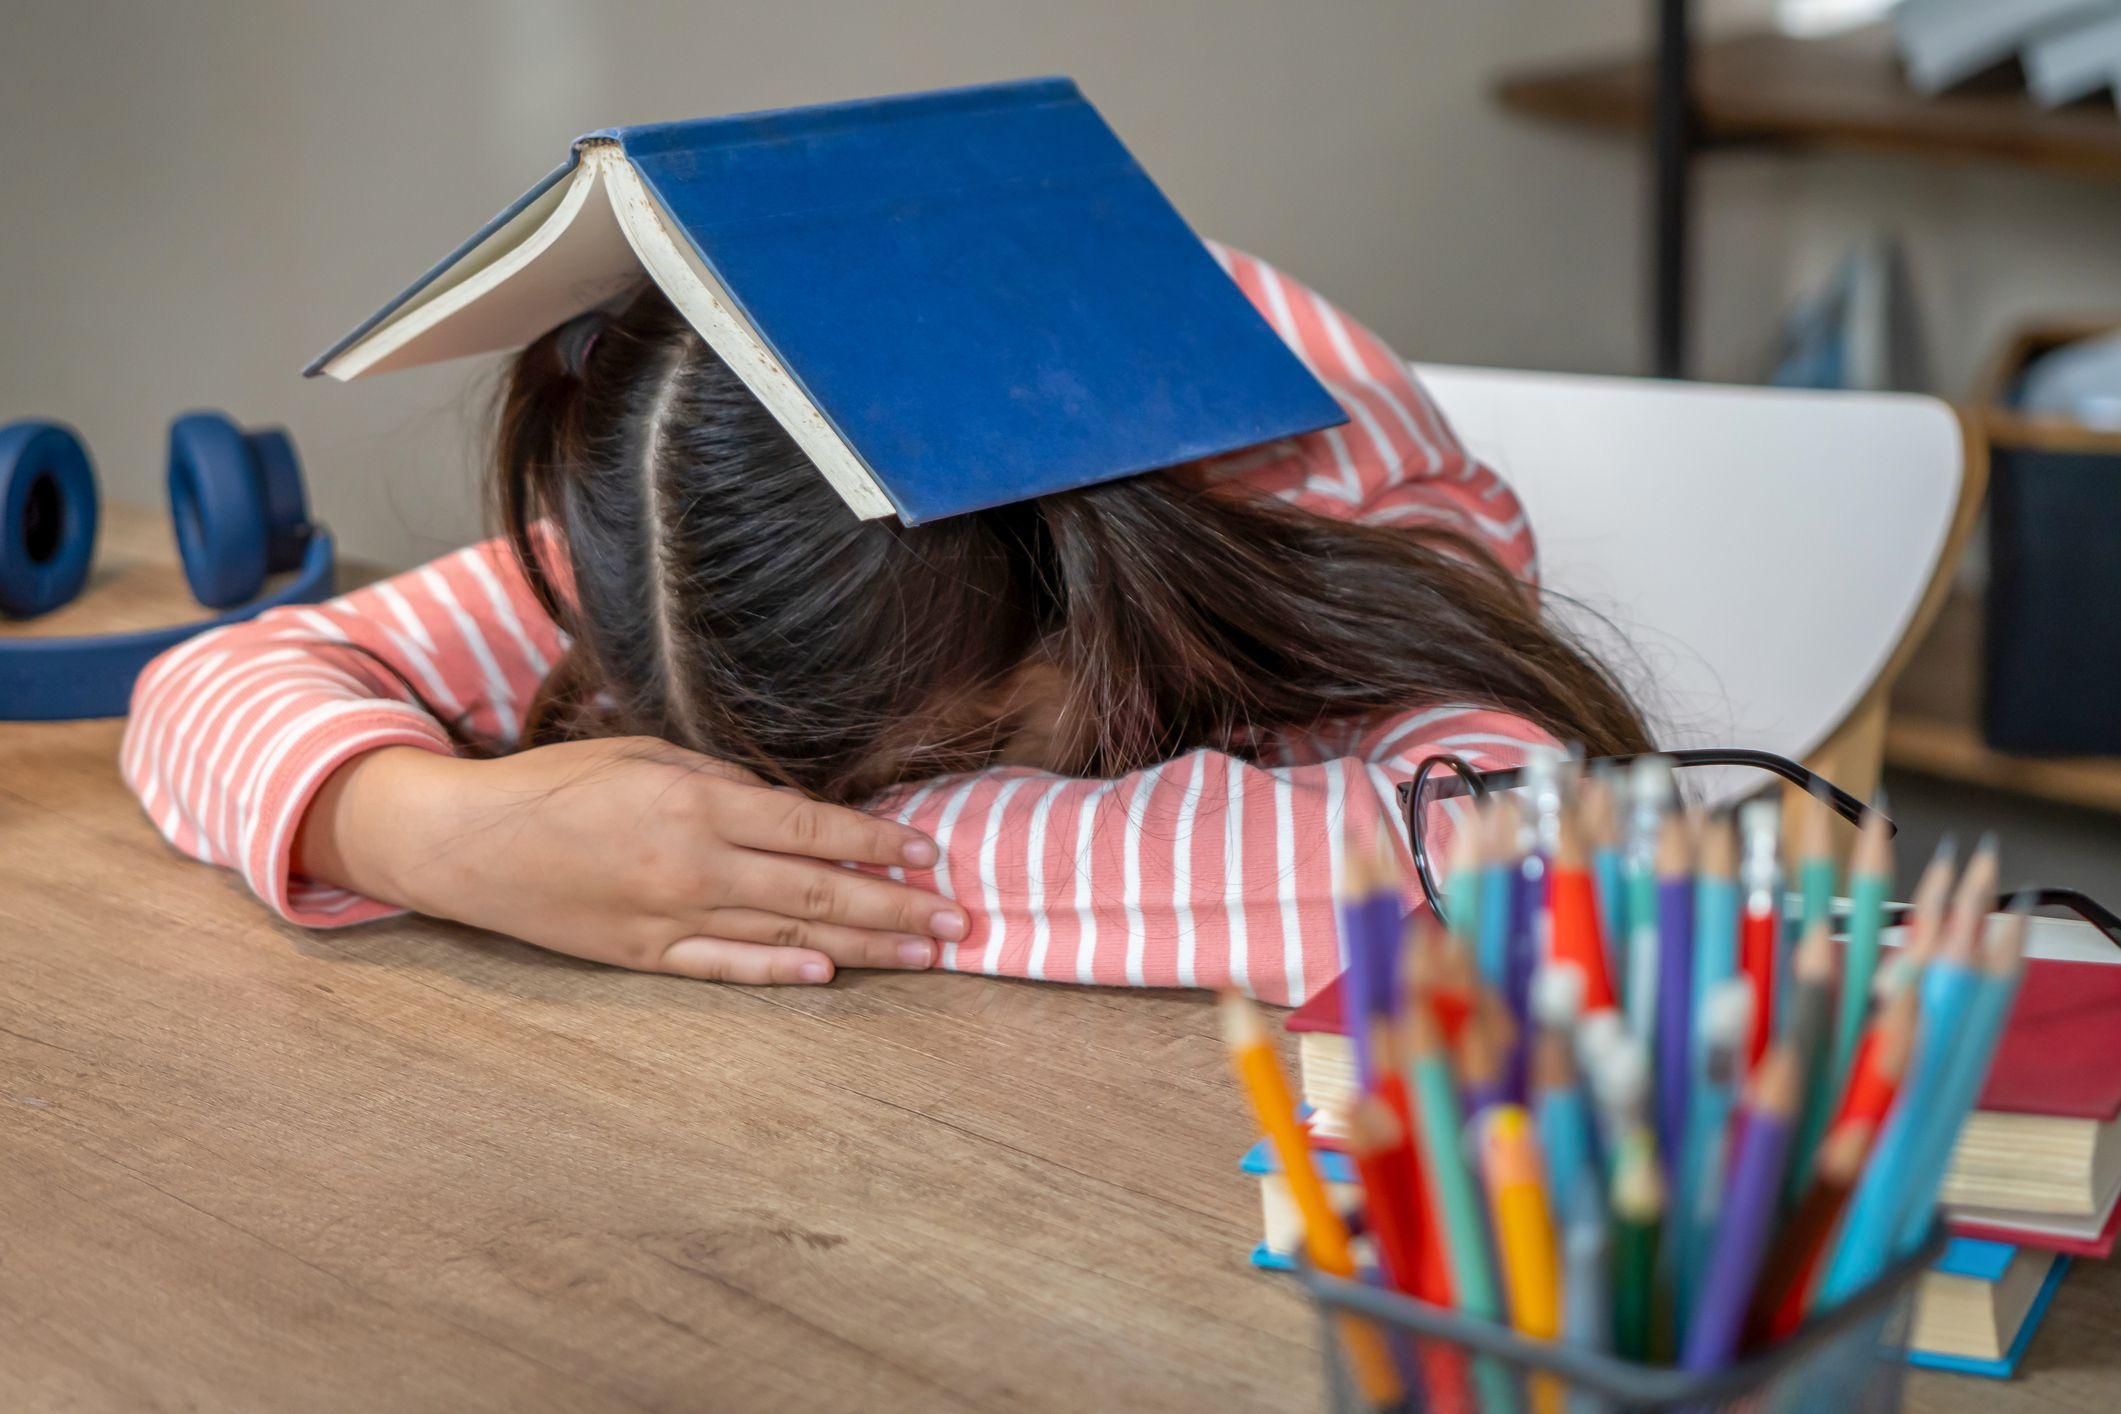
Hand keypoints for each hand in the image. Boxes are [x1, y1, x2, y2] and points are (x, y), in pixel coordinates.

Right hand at [294, 737, 963, 983]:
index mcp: (696, 804)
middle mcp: (693, 866)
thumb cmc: (557, 785)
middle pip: (818, 892)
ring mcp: (671, 919)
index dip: (878, 844)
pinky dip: (782, 975)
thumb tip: (793, 808)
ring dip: (863, 947)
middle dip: (897, 907)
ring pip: (788, 938)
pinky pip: (728, 969)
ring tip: (923, 954)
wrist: (468, 845)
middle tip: (958, 921)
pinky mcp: (647, 956)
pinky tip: (831, 976)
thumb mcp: (643, 755)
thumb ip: (723, 781)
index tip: (930, 855)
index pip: (811, 829)